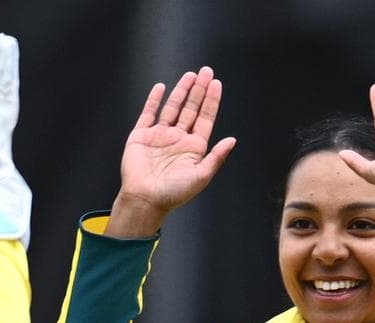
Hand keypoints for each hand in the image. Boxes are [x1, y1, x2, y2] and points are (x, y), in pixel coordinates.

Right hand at [108, 66, 235, 236]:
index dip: (211, 101)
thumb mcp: (201, 176)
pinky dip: (154, 100)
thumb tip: (232, 140)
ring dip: (181, 91)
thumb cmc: (174, 193)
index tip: (216, 84)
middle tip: (206, 71)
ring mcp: (159, 135)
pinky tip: (161, 87)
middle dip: (199, 90)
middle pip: (191, 108)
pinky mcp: (141, 135)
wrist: (145, 199)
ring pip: (173, 107)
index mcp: (193, 148)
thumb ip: (216, 157)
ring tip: (190, 75)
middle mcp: (178, 139)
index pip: (205, 118)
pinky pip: (149, 113)